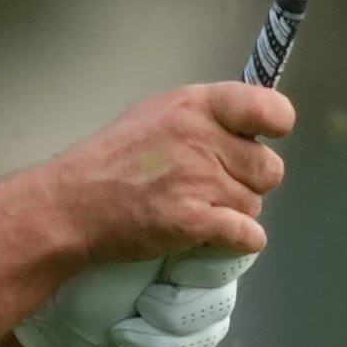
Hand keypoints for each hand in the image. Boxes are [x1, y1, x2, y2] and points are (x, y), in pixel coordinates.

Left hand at [15, 245, 258, 346]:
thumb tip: (221, 221)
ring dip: (154, 344)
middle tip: (141, 305)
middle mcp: (199, 280)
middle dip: (173, 314)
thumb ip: (175, 221)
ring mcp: (189, 320)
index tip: (172, 269)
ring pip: (201, 343)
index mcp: (194, 240)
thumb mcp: (128, 229)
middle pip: (219, 308)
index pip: (234, 257)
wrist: (48, 299)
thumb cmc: (84, 256)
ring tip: (119, 333)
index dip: (204, 273)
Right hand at [34, 82, 291, 266]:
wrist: (72, 205)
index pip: (270, 110)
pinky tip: (212, 236)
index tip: (261, 140)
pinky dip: (237, 242)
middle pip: (268, 168)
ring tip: (197, 211)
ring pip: (255, 205)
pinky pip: (248, 236)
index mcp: (196, 105)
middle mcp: (202, 138)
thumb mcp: (157, 114)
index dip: (274, 128)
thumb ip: (204, 118)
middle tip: (213, 188)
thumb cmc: (111, 160)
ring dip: (234, 214)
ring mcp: (199, 181)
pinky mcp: (194, 222)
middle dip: (247, 183)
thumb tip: (247, 130)